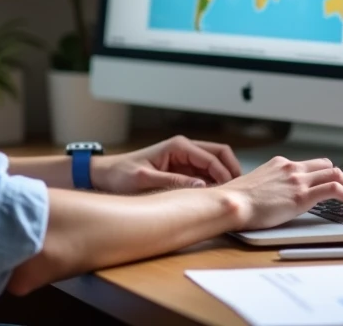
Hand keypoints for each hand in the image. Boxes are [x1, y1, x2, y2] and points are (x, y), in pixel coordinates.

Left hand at [90, 135, 241, 193]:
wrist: (105, 174)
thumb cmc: (121, 174)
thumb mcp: (146, 180)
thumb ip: (173, 181)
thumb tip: (201, 185)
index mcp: (178, 146)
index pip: (212, 157)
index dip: (225, 174)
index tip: (230, 192)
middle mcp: (184, 148)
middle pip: (219, 154)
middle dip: (231, 171)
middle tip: (237, 192)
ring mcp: (184, 158)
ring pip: (214, 164)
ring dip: (223, 177)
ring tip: (229, 197)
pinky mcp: (182, 168)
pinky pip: (205, 173)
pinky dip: (214, 183)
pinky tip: (215, 198)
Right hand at [222, 156, 342, 230]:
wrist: (230, 203)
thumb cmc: (236, 201)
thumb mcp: (254, 187)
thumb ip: (268, 188)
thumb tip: (270, 199)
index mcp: (279, 164)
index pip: (309, 164)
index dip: (324, 175)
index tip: (330, 185)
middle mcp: (291, 167)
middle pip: (326, 165)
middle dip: (341, 178)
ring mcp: (297, 180)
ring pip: (336, 174)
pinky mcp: (302, 195)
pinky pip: (336, 190)